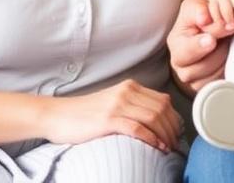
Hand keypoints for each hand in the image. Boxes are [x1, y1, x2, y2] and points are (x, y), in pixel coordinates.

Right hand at [42, 79, 180, 151]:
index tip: (175, 134)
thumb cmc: (85, 114)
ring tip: (166, 148)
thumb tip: (157, 121)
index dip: (174, 119)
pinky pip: (137, 128)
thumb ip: (133, 106)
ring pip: (153, 117)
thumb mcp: (113, 102)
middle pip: (162, 109)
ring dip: (164, 135)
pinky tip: (156, 147)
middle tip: (173, 144)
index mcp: (130, 87)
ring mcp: (117, 105)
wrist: (58, 115)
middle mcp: (127, 92)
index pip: (163, 100)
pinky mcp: (108, 119)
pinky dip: (151, 138)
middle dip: (172, 129)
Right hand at [167, 0, 230, 94]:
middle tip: (227, 43)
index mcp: (175, 42)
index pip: (185, 50)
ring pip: (210, 79)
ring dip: (224, 61)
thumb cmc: (202, 16)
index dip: (198, 46)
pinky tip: (229, 57)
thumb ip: (199, 9)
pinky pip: (218, 86)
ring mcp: (192, 77)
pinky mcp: (205, 86)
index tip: (212, 40)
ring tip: (229, 44)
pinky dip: (227, 71)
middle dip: (215, 56)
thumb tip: (204, 19)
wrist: (212, 28)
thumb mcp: (197, 5)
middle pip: (195, 70)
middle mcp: (180, 63)